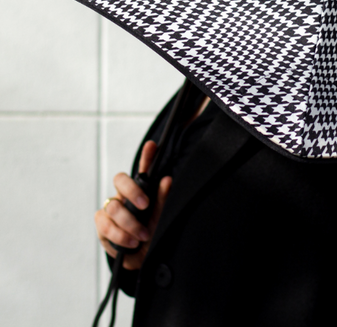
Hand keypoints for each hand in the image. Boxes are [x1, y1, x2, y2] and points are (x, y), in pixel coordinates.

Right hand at [94, 141, 172, 269]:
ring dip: (128, 223)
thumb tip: (166, 179)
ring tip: (142, 235)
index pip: (143, 169)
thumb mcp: (160, 217)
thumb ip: (162, 199)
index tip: (153, 146)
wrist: (142, 258)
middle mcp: (124, 195)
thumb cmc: (153, 233)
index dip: (147, 155)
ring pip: (112, 206)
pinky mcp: (102, 225)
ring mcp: (111, 209)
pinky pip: (105, 226)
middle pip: (120, 180)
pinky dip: (119, 236)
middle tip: (144, 205)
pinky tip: (130, 243)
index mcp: (141, 190)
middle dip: (132, 191)